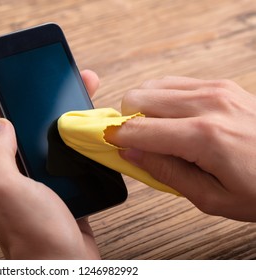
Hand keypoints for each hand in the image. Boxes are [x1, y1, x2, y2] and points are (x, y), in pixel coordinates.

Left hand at [0, 70, 100, 258]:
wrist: (68, 266)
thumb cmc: (34, 234)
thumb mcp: (6, 189)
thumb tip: (0, 123)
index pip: (5, 131)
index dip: (20, 106)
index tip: (37, 85)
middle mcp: (18, 181)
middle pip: (33, 135)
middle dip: (52, 110)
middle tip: (75, 88)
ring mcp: (42, 188)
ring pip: (55, 148)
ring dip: (70, 127)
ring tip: (88, 105)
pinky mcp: (65, 195)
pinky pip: (71, 165)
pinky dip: (81, 149)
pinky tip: (92, 137)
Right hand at [105, 76, 255, 221]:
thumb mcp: (211, 198)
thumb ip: (164, 172)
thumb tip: (131, 153)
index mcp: (204, 136)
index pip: (138, 129)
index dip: (116, 138)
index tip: (110, 147)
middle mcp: (207, 104)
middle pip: (137, 97)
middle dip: (128, 121)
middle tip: (136, 144)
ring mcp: (215, 89)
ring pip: (151, 86)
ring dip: (144, 109)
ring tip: (156, 133)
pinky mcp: (220, 85)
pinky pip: (173, 83)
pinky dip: (162, 100)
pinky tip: (173, 120)